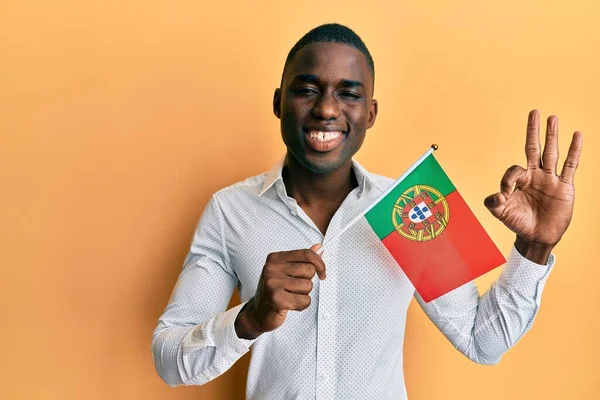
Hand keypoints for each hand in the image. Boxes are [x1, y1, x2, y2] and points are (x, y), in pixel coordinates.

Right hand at [235, 244, 324, 339]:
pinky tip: (290, 305)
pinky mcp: (277, 299)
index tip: (322, 273)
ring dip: (304, 295)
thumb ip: (303, 259)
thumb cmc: (275, 291)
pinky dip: (302, 305)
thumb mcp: (287, 272)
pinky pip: (305, 300)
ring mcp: (272, 283)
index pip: (306, 254)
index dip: (320, 264)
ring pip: (308, 286)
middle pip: (309, 270)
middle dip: (308, 282)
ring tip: (290, 297)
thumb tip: (320, 247)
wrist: (258, 314)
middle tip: (294, 289)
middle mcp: (271, 268)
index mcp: (275, 258)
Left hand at [484, 110, 582, 261]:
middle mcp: (535, 175)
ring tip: (553, 118)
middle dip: (533, 130)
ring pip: (551, 153)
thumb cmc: (517, 222)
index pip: (514, 169)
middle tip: (535, 111)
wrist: (536, 237)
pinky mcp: (564, 186)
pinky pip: (569, 165)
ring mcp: (550, 179)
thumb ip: (493, 203)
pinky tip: (577, 135)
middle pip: (533, 148)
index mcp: (519, 180)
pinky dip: (574, 151)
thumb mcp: (500, 213)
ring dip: (552, 136)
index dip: (509, 179)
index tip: (505, 194)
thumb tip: (497, 195)